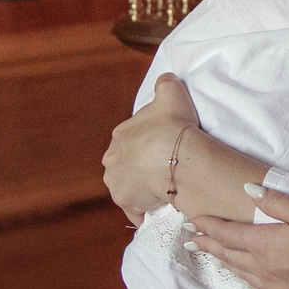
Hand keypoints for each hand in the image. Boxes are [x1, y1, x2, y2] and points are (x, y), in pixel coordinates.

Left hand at [101, 74, 201, 216]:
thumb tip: (166, 78)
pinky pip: (134, 209)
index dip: (145, 146)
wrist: (177, 156)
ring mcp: (115, 181)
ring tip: (159, 190)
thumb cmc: (173, 124)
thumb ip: (165, 83)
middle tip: (161, 171)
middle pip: (124, 166)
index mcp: (120, 134)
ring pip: (126, 187)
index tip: (160, 150)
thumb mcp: (171, 93)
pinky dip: (142, 210)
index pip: (129, 141)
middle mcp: (111, 158)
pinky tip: (155, 208)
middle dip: (138, 169)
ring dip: (138, 189)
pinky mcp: (124, 201)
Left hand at [190, 188, 288, 288]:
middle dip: (207, 245)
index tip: (193, 221)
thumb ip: (275, 202)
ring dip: (224, 261)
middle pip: (226, 254)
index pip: (225, 234)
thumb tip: (249, 192)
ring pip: (239, 273)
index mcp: (262, 244)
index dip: (207, 226)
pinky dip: (246, 280)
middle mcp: (260, 269)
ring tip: (214, 255)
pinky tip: (248, 279)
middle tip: (191, 240)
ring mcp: (271, 288)